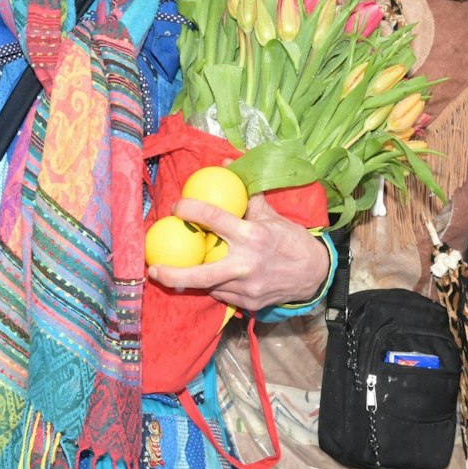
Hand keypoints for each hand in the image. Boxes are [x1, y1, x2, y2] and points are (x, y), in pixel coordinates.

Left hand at [149, 194, 331, 312]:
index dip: (189, 210)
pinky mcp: (249, 303)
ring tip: (174, 274)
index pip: (213, 218)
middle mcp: (246, 264)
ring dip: (193, 280)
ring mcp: (247, 288)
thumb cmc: (290, 240)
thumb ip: (246, 194)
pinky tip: (209, 279)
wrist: (314, 274)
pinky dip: (215, 286)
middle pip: (201, 274)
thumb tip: (225, 165)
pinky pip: (223, 295)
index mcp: (251, 236)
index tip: (176, 208)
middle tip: (153, 268)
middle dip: (173, 274)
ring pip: (210, 287)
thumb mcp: (271, 214)